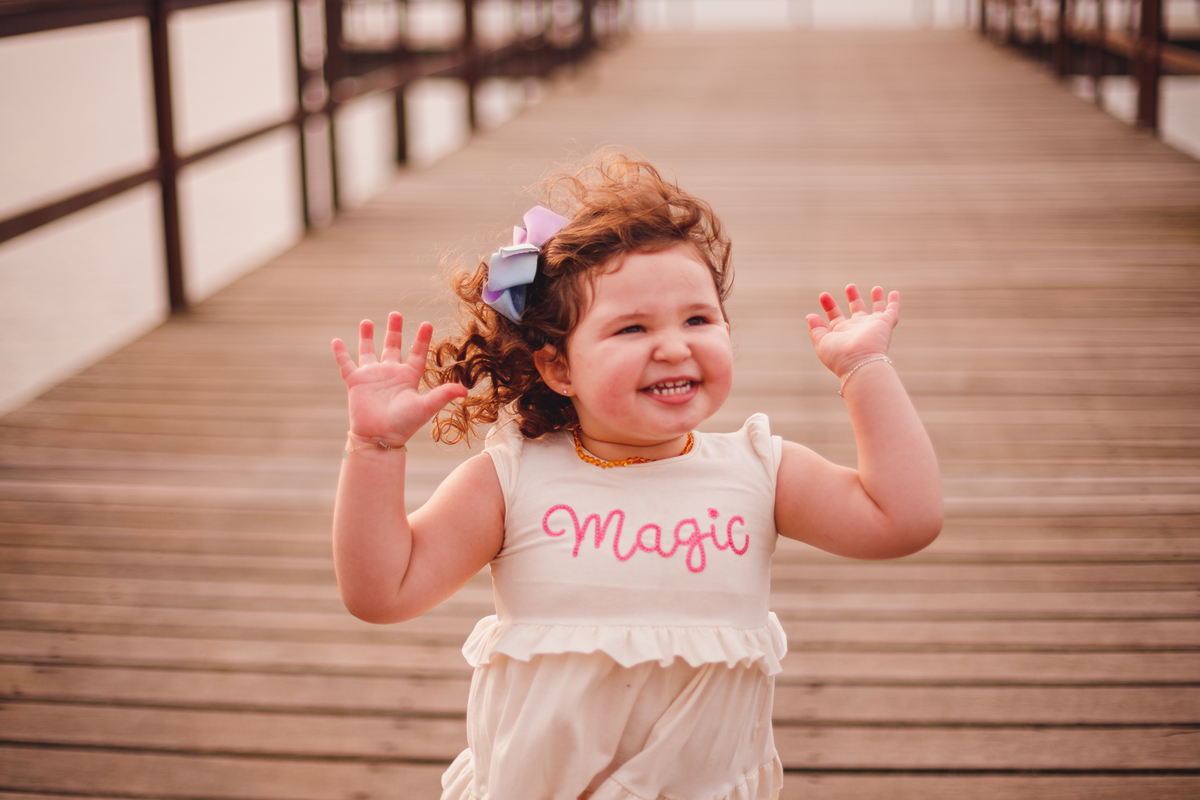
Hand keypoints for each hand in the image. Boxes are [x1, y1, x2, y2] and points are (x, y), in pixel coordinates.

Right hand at [332, 313, 467, 443]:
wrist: (379, 438)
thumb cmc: (403, 424)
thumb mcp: (425, 407)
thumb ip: (442, 395)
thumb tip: (465, 391)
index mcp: (408, 377)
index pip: (417, 354)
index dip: (422, 339)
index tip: (427, 324)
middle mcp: (390, 374)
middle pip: (392, 346)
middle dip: (394, 330)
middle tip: (396, 314)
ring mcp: (372, 377)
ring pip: (368, 351)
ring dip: (367, 336)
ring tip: (367, 321)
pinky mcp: (356, 382)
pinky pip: (346, 364)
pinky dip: (340, 353)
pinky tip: (335, 340)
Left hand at [805, 285, 899, 376]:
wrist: (860, 362)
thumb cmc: (839, 355)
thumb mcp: (821, 342)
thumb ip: (816, 328)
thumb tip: (810, 316)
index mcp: (842, 333)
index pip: (835, 316)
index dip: (829, 305)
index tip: (823, 295)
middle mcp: (858, 329)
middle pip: (857, 310)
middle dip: (853, 298)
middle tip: (850, 286)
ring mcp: (872, 326)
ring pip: (877, 310)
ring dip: (877, 299)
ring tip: (876, 288)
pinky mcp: (885, 323)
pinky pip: (892, 311)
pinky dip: (894, 302)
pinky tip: (894, 293)